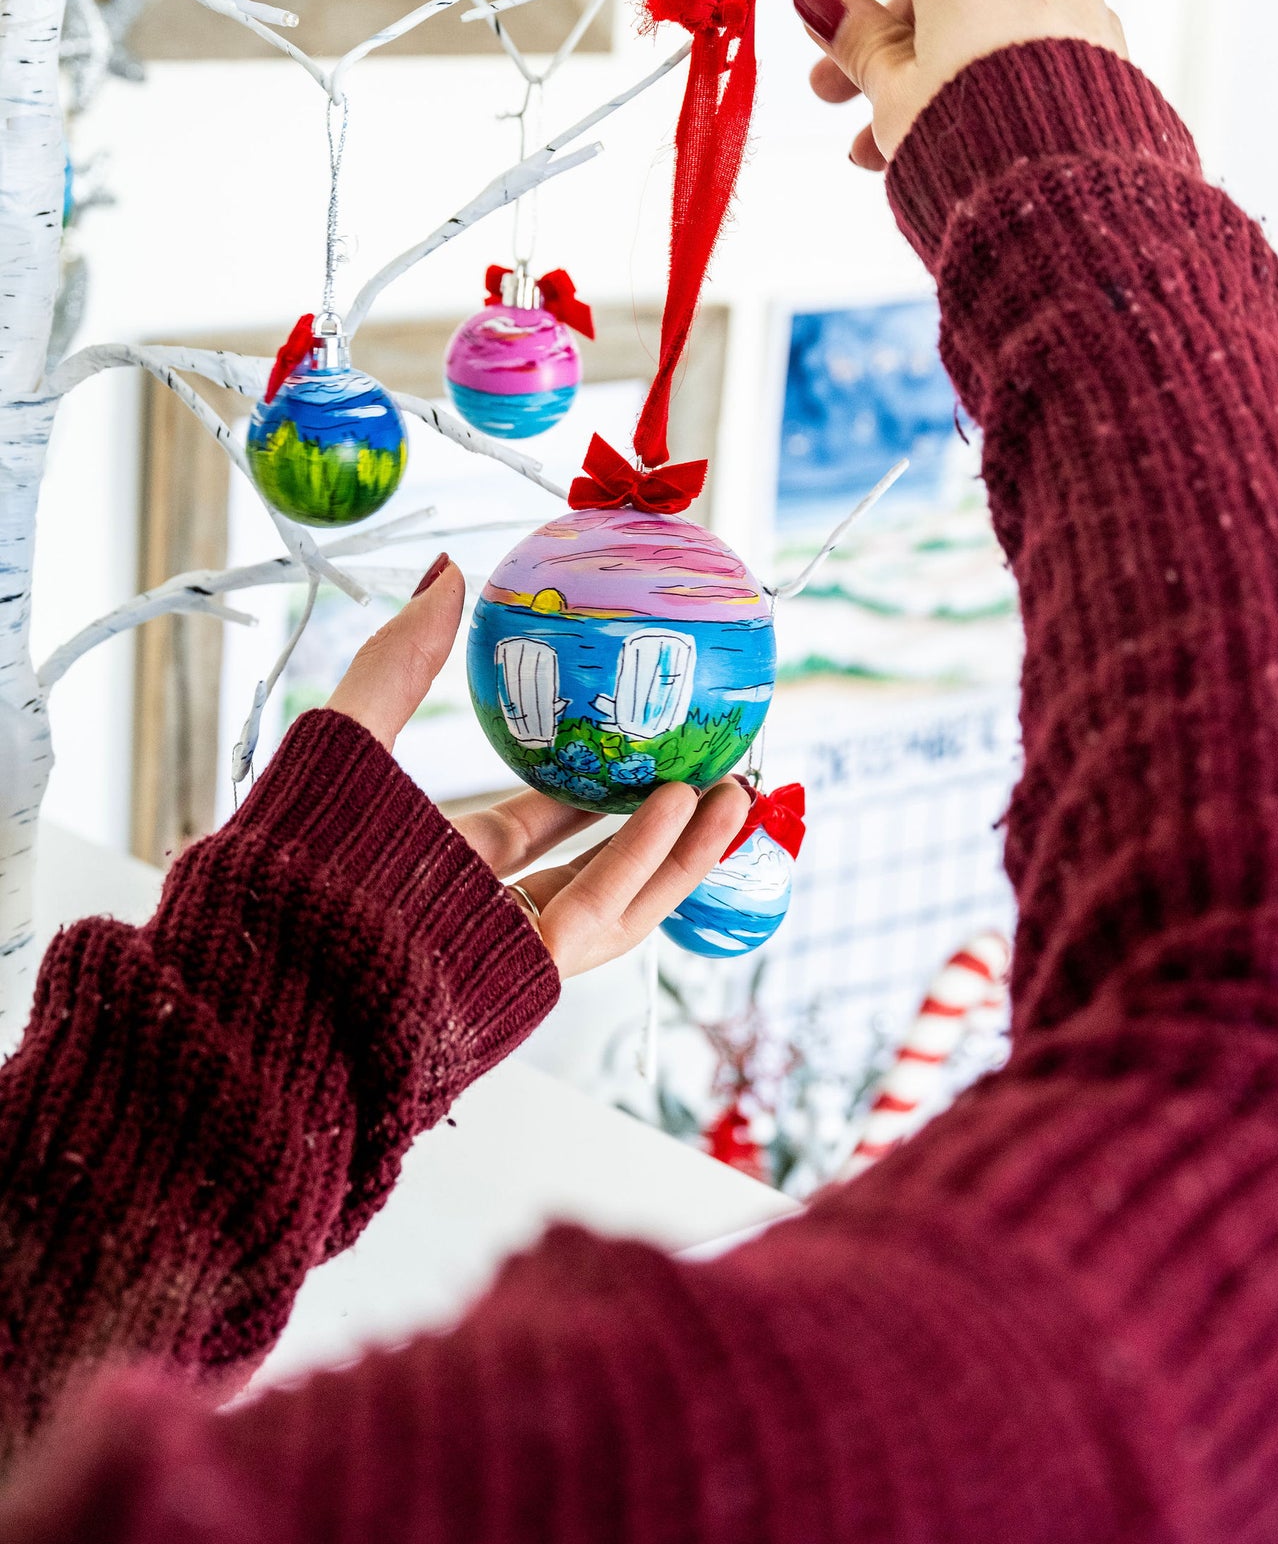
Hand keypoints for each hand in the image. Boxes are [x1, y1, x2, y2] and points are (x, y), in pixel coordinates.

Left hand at [326, 556, 748, 977]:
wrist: (275, 948)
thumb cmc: (298, 846)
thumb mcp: (355, 736)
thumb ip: (401, 659)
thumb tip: (448, 570)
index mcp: (445, 867)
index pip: (533, 833)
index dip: (592, 794)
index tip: (644, 752)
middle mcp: (483, 912)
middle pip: (596, 872)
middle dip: (665, 829)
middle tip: (719, 778)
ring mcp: (507, 948)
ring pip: (619, 902)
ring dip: (682, 849)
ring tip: (736, 793)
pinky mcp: (523, 972)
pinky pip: (598, 912)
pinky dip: (644, 859)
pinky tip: (681, 805)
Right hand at [794, 0, 1127, 168]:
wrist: (1069, 208)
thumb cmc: (979, 146)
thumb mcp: (892, 92)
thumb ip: (854, 39)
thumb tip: (821, 4)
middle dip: (880, 36)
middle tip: (832, 88)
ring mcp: (1077, 8)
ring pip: (980, 25)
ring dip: (922, 72)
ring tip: (873, 145)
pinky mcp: (1104, 57)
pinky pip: (1024, 55)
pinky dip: (978, 82)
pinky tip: (943, 142)